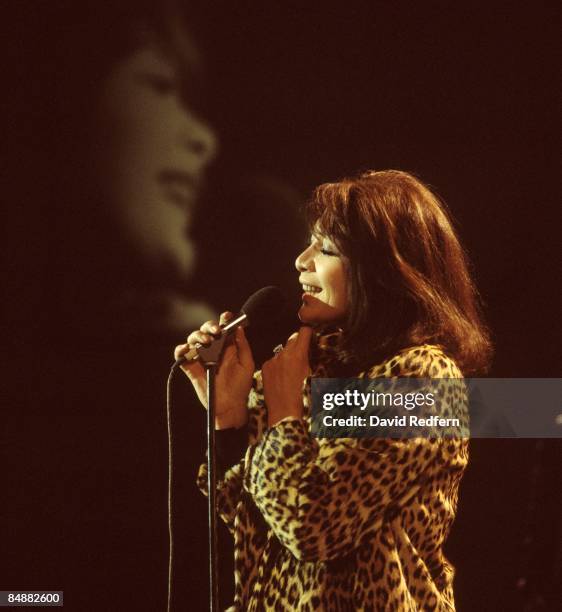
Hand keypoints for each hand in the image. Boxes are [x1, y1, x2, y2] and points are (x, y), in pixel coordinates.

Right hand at [173, 312, 254, 428]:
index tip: (226, 317)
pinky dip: (180, 350)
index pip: (223, 328)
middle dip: (209, 326)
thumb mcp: (247, 364)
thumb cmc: (240, 386)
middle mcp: (212, 350)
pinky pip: (181, 356)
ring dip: (197, 336)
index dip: (223, 320)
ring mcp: (201, 358)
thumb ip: (242, 346)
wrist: (230, 406)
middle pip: (205, 330)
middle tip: (215, 331)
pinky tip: (187, 350)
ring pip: (193, 339)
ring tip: (206, 342)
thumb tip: (239, 328)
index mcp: (226, 347)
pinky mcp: (191, 368)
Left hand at [262, 326, 312, 427]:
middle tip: (303, 353)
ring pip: (282, 350)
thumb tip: (310, 350)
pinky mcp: (265, 367)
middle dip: (298, 344)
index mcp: (299, 355)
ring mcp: (273, 360)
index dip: (308, 332)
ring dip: (287, 355)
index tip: (310, 335)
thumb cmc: (301, 397)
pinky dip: (277, 364)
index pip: (304, 332)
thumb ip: (310, 359)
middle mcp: (284, 354)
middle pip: (292, 339)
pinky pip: (273, 360)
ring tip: (290, 370)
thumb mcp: (312, 376)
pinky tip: (281, 376)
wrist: (284, 411)